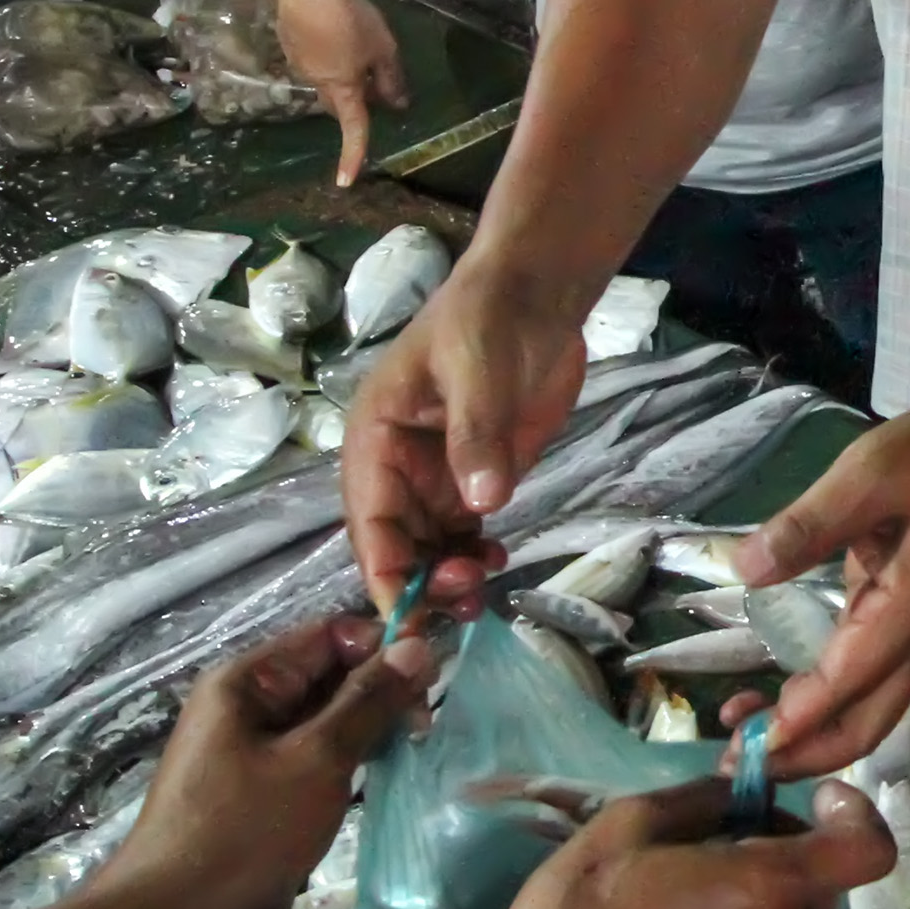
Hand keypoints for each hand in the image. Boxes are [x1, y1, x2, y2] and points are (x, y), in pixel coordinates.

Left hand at [97, 615, 436, 908]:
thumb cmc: (244, 833)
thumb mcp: (316, 761)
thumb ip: (368, 702)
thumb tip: (420, 645)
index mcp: (247, 680)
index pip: (330, 635)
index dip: (383, 647)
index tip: (433, 682)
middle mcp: (249, 705)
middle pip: (331, 675)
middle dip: (382, 692)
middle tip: (425, 728)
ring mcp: (257, 751)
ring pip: (330, 721)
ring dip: (372, 731)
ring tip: (415, 752)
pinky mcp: (269, 792)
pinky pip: (320, 761)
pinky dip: (354, 765)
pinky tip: (386, 780)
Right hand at [274, 0, 409, 184]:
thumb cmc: (350, 18)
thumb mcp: (384, 49)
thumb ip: (392, 80)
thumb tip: (397, 105)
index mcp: (342, 88)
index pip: (353, 129)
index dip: (353, 155)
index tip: (346, 182)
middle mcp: (315, 81)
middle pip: (338, 103)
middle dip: (354, 102)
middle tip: (376, 86)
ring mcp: (298, 62)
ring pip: (323, 79)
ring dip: (340, 75)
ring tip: (356, 47)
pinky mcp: (287, 41)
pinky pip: (311, 58)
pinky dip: (324, 53)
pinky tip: (330, 29)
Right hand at [339, 257, 586, 617]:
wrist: (540, 292)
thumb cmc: (491, 317)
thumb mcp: (478, 369)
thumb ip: (476, 435)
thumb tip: (480, 505)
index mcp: (375, 438)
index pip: (369, 520)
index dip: (385, 571)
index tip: (410, 615)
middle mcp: (397, 465)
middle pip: (396, 544)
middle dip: (421, 583)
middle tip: (467, 604)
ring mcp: (437, 474)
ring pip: (429, 546)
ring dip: (448, 578)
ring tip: (483, 597)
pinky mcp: (477, 475)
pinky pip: (465, 532)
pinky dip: (475, 556)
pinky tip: (498, 564)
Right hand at [459, 775, 894, 908]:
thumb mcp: (628, 825)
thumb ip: (701, 798)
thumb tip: (742, 791)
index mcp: (769, 891)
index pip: (871, 849)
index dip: (856, 811)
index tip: (813, 795)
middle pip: (828, 873)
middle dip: (788, 838)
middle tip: (718, 823)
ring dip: (765, 879)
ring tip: (687, 870)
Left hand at [724, 392, 909, 776]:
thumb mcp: (863, 474)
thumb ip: (808, 525)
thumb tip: (748, 570)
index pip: (856, 675)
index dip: (806, 714)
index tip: (756, 743)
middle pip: (871, 722)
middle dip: (808, 754)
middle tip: (740, 768)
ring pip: (869, 713)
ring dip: (812, 739)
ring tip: (748, 747)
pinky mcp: (904, 627)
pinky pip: (864, 686)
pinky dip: (821, 707)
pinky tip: (778, 707)